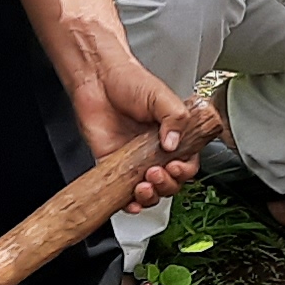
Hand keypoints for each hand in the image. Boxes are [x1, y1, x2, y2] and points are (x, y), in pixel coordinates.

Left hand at [73, 57, 208, 212]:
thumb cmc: (128, 82)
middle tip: (156, 172)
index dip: (184, 170)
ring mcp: (135, 162)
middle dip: (167, 184)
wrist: (96, 80)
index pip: (187, 162)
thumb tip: (173, 143)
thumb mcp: (160, 95)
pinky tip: (131, 201)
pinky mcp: (113, 167)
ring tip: (144, 185)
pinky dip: (129, 204)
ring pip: (150, 192)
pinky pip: (123, 194)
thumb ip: (174, 117)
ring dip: (151, 196)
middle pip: (171, 182)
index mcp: (172, 136)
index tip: (176, 166)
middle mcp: (155, 152)